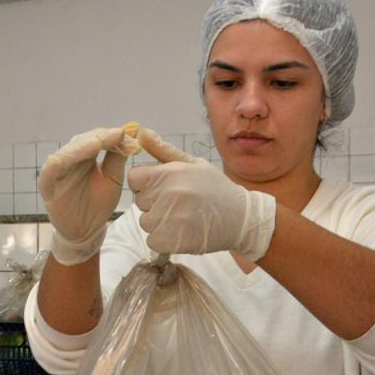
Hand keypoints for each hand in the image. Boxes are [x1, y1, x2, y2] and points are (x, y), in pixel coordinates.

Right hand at [38, 125, 139, 264]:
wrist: (87, 230)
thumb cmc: (99, 204)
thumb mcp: (113, 178)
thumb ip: (117, 158)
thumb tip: (129, 136)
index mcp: (86, 156)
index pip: (97, 139)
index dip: (112, 136)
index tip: (128, 134)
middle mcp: (71, 160)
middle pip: (82, 142)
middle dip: (100, 138)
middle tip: (117, 135)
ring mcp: (58, 172)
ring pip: (66, 154)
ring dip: (80, 147)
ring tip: (97, 143)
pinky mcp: (48, 187)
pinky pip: (48, 174)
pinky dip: (53, 165)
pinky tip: (60, 159)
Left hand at [128, 129, 276, 258]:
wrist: (240, 218)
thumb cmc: (215, 188)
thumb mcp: (194, 164)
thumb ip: (164, 151)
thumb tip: (141, 133)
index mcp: (171, 173)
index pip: (134, 178)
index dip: (144, 183)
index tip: (160, 187)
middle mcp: (168, 194)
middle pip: (140, 200)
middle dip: (153, 202)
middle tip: (177, 203)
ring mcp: (169, 219)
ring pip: (145, 221)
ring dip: (158, 222)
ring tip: (181, 217)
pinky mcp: (171, 241)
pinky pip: (152, 240)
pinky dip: (163, 239)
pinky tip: (181, 232)